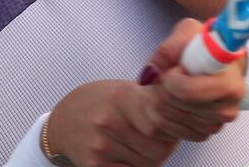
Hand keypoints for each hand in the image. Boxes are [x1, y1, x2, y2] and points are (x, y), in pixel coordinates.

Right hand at [48, 80, 177, 166]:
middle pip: (161, 147)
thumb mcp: (123, 90)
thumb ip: (151, 98)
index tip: (175, 125)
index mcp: (121, 97)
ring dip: (153, 157)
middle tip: (159, 136)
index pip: (163, 119)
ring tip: (140, 143)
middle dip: (166, 144)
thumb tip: (186, 103)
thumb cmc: (97, 103)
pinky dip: (138, 166)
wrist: (61, 123)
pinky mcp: (95, 166)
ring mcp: (102, 146)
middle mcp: (110, 122)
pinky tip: (130, 154)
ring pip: (150, 163)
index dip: (175, 126)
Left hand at [138, 18, 245, 141]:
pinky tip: (169, 98)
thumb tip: (150, 73)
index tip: (174, 68)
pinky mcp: (202, 134)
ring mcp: (215, 125)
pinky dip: (161, 113)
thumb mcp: (189, 33)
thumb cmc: (204, 47)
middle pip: (174, 105)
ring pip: (167, 118)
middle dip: (162, 87)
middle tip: (167, 74)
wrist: (216, 65)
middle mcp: (227, 109)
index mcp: (230, 84)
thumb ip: (169, 48)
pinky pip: (168, 130)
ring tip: (168, 84)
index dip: (172, 79)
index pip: (189, 91)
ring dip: (158, 98)